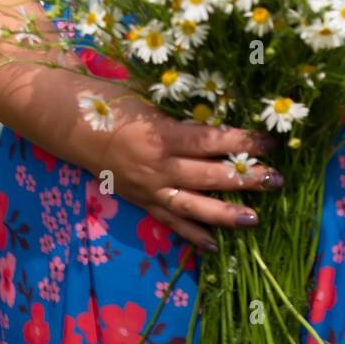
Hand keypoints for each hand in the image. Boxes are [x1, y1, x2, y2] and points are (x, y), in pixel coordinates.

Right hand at [90, 90, 283, 254]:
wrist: (68, 123)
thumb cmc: (109, 101)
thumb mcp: (149, 99)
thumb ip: (182, 114)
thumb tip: (220, 117)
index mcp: (162, 136)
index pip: (212, 142)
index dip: (243, 143)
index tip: (270, 142)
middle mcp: (157, 167)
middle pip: (209, 176)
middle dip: (246, 179)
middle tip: (276, 180)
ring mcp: (148, 188)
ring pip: (192, 206)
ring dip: (224, 214)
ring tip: (254, 219)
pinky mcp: (139, 201)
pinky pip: (168, 221)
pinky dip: (191, 234)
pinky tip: (212, 244)